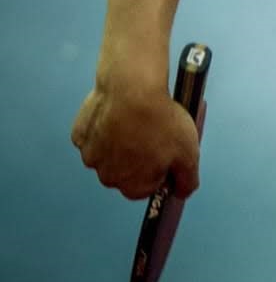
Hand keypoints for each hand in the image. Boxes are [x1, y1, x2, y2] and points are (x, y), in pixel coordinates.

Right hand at [71, 75, 199, 200]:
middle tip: (155, 134)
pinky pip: (96, 135)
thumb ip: (187, 181)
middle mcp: (106, 176)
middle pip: (127, 172)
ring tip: (139, 121)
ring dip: (122, 141)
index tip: (168, 153)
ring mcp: (90, 155)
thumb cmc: (161, 123)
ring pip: (110, 153)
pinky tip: (120, 113)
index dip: (161, 170)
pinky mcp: (80, 134)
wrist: (132, 89)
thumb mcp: (189, 156)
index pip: (149, 188)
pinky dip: (106, 127)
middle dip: (140, 157)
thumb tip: (181, 193)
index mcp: (132, 186)